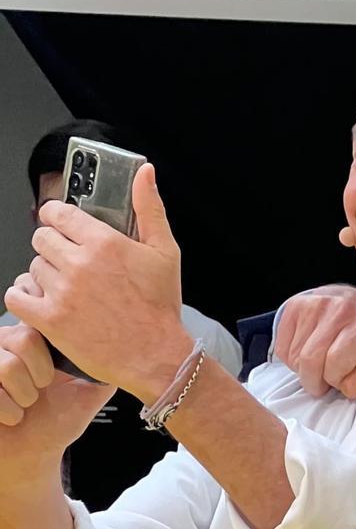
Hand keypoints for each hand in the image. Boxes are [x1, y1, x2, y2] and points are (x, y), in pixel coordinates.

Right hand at [0, 323, 114, 478]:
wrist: (30, 454)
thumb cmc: (55, 423)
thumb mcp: (90, 392)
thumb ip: (107, 368)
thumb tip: (133, 348)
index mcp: (33, 341)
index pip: (42, 319)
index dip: (53, 348)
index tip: (57, 374)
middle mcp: (3, 345)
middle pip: (23, 338)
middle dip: (40, 376)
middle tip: (40, 392)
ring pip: (7, 365)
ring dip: (24, 396)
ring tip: (25, 405)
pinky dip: (8, 412)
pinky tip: (10, 416)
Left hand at [5, 164, 193, 402]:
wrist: (155, 354)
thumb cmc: (160, 308)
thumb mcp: (165, 253)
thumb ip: (150, 208)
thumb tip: (145, 174)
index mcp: (104, 243)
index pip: (58, 214)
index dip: (57, 218)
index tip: (61, 224)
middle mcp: (79, 264)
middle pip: (41, 239)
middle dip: (53, 246)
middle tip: (70, 261)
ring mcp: (61, 292)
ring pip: (33, 267)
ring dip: (46, 274)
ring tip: (66, 287)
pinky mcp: (49, 319)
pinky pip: (17, 296)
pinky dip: (26, 296)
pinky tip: (45, 301)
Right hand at [275, 284, 355, 398]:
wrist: (353, 301)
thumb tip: (349, 389)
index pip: (336, 361)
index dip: (335, 379)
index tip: (339, 382)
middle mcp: (339, 308)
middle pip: (310, 360)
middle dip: (314, 381)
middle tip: (322, 384)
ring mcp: (313, 304)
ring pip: (294, 357)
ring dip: (303, 370)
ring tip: (318, 364)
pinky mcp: (294, 306)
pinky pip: (282, 349)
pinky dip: (291, 360)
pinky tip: (306, 353)